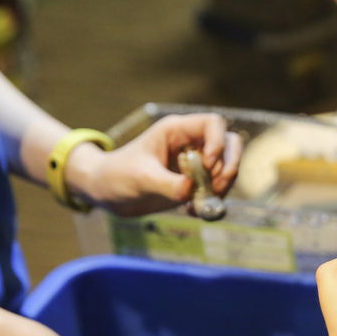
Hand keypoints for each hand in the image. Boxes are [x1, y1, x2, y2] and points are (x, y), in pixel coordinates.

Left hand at [66, 113, 239, 216]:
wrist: (106, 192)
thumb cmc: (116, 175)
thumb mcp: (140, 178)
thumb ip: (167, 184)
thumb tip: (192, 190)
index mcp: (176, 130)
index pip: (212, 124)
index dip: (218, 142)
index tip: (209, 165)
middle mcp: (190, 143)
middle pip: (229, 145)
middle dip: (228, 166)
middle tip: (216, 187)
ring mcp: (195, 163)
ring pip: (227, 167)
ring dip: (223, 186)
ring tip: (202, 203)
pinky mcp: (194, 183)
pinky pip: (216, 188)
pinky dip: (212, 201)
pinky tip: (192, 211)